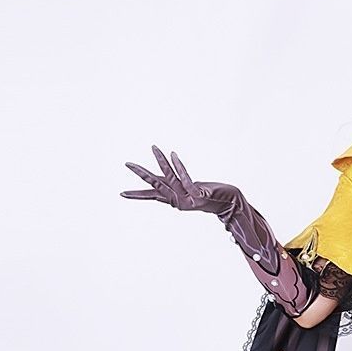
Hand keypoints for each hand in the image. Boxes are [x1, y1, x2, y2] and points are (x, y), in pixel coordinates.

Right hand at [120, 146, 239, 218]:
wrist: (230, 203)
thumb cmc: (211, 196)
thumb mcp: (192, 190)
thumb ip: (178, 185)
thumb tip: (165, 183)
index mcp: (175, 200)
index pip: (153, 195)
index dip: (138, 194)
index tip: (122, 194)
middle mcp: (179, 201)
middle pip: (156, 185)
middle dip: (141, 174)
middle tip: (127, 163)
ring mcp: (188, 199)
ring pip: (170, 178)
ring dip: (161, 161)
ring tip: (153, 147)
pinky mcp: (198, 195)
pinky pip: (185, 178)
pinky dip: (178, 165)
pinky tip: (172, 153)